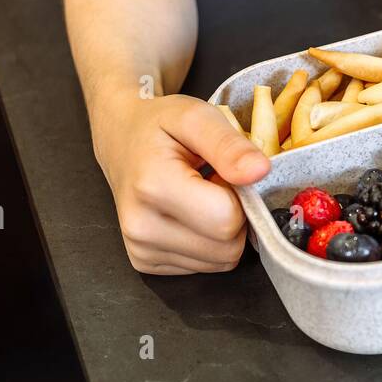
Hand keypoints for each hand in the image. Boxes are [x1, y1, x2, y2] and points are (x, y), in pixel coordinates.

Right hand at [91, 93, 270, 274]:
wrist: (120, 138)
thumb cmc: (160, 125)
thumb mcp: (197, 116)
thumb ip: (229, 145)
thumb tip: (260, 171)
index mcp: (153, 187)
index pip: (227, 220)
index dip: (239, 196)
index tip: (223, 174)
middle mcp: (141, 227)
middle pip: (227, 247)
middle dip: (235, 216)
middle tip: (214, 184)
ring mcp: (141, 251)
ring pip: (220, 261)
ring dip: (223, 231)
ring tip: (201, 197)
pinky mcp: (145, 263)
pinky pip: (205, 266)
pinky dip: (208, 241)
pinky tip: (190, 214)